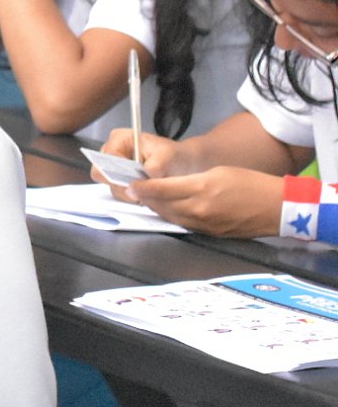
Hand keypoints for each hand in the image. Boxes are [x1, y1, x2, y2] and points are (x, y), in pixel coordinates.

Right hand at [94, 127, 181, 202]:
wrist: (182, 164)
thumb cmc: (172, 156)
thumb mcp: (167, 157)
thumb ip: (153, 167)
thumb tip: (140, 182)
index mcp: (119, 139)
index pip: (106, 157)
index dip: (116, 171)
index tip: (132, 180)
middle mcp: (112, 153)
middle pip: (102, 174)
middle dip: (121, 184)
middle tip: (141, 187)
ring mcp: (114, 169)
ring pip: (111, 187)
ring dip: (130, 193)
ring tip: (148, 190)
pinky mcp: (119, 182)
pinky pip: (119, 194)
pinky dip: (133, 197)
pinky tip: (146, 193)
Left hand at [127, 166, 284, 237]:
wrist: (277, 208)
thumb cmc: (250, 183)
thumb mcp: (218, 172)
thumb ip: (191, 179)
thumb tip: (170, 184)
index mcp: (201, 189)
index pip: (162, 189)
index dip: (143, 187)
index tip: (129, 184)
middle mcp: (199, 209)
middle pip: (162, 205)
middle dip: (145, 198)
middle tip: (132, 190)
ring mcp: (204, 225)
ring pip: (170, 217)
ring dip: (156, 209)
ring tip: (145, 200)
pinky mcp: (210, 234)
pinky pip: (183, 225)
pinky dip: (172, 217)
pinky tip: (167, 211)